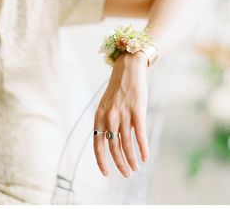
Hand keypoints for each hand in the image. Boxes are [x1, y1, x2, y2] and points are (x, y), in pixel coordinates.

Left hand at [93, 51, 148, 177]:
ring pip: (126, 144)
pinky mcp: (137, 112)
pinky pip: (140, 135)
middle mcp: (109, 117)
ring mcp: (123, 114)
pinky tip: (146, 157)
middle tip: (126, 173)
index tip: (106, 173)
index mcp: (99, 116)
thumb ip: (106, 122)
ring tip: (136, 168)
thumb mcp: (106, 105)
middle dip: (120, 164)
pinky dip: (143, 149)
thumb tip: (110, 142)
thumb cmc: (117, 88)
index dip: (101, 161)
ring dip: (131, 159)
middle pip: (113, 148)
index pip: (97, 145)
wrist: (128, 70)